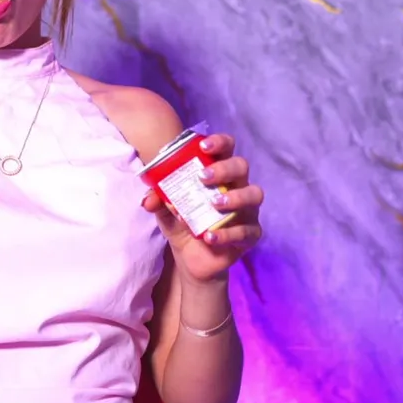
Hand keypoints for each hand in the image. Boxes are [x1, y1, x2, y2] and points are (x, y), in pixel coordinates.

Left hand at [141, 133, 264, 284]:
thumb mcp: (166, 212)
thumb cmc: (183, 224)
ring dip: (235, 198)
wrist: (191, 260)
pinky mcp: (249, 235)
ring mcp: (246, 210)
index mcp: (218, 175)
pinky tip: (209, 237)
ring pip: (254, 194)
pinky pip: (247, 231)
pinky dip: (228, 233)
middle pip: (241, 167)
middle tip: (202, 177)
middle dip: (224, 168)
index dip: (219, 142)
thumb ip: (158, 201)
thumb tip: (149, 198)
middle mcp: (236, 187)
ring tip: (214, 204)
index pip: (226, 149)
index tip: (203, 146)